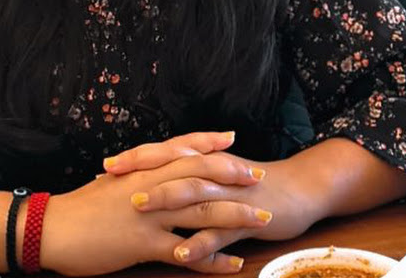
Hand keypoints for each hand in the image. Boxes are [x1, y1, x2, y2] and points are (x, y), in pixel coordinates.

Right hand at [39, 152, 270, 275]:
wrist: (54, 228)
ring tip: (261, 218)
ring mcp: (149, 214)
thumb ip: (136, 177)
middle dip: (232, 175)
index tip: (232, 139)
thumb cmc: (81, 207)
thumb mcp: (112, 184)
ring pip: (201, 210)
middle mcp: (150, 185)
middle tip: (259, 177)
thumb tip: (152, 174)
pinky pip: (187, 252)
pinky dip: (214, 259)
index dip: (208, 144)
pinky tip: (235, 264)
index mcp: (142, 168)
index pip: (181, 149)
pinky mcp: (144, 243)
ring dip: (235, 215)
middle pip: (199, 174)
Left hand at [105, 133, 321, 264]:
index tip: (105, 166)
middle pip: (172, 166)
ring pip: (194, 194)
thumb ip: (189, 175)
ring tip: (137, 208)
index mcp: (203, 160)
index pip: (163, 153)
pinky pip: (221, 231)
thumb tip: (152, 182)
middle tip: (110, 180)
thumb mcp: (218, 175)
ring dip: (165, 199)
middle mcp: (213, 172)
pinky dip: (201, 241)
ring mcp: (229, 194)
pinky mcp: (247, 219)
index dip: (135, 158)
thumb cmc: (251, 185)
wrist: (299, 189)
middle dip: (140, 172)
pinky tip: (181, 252)